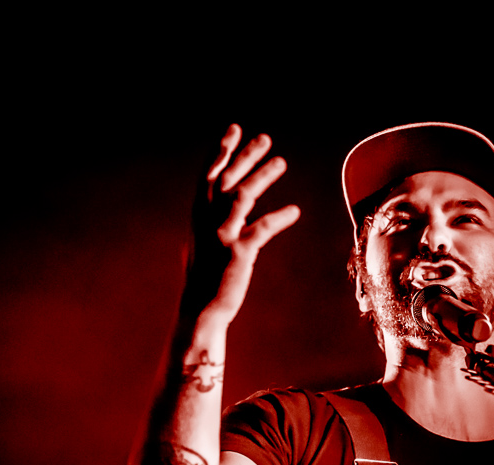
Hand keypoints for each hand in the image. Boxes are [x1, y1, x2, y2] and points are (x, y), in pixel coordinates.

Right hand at [183, 124, 300, 325]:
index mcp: (199, 215)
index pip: (209, 174)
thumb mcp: (205, 239)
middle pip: (226, 178)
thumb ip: (214, 216)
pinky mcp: (237, 253)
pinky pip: (260, 229)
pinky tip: (295, 211)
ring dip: (262, 176)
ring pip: (242, 196)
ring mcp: (221, 236)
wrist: (202, 308)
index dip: (221, 150)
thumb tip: (226, 197)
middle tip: (265, 138)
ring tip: (281, 162)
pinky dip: (279, 218)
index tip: (234, 128)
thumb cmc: (206, 274)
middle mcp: (207, 221)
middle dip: (245, 155)